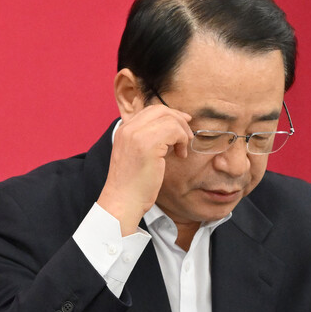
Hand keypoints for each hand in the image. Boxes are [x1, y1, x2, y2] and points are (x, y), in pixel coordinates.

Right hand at [97, 103, 192, 234]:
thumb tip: (171, 128)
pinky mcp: (147, 144)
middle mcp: (128, 128)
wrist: (123, 202)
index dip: (170, 114)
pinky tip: (179, 155)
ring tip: (182, 149)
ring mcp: (136, 135)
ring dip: (182, 132)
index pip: (150, 110)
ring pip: (169, 119)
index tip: (183, 123)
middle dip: (178, 120)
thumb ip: (147, 140)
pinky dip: (182, 140)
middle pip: (160, 110)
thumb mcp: (136, 155)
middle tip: (188, 135)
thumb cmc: (132, 184)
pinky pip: (173, 130)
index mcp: (124, 130)